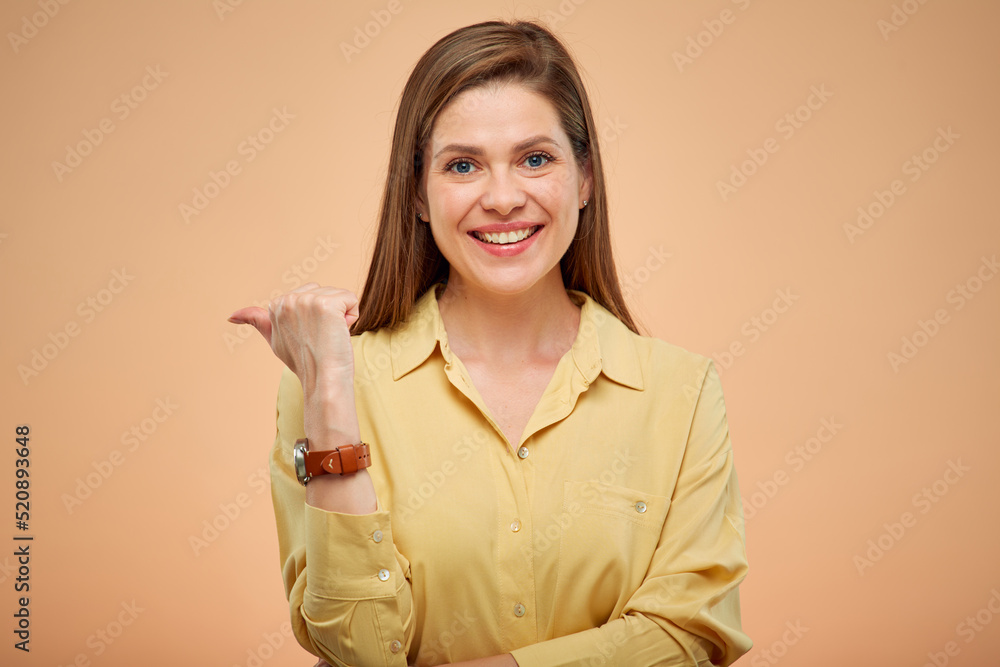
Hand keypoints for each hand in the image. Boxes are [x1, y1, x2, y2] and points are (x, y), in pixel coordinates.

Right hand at [228, 283, 358, 393]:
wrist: (323, 381)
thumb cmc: (304, 363)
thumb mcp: (275, 340)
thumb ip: (258, 322)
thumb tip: (231, 316)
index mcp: (275, 305)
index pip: (310, 294)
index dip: (316, 317)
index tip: (308, 336)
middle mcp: (288, 300)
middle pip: (324, 291)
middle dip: (329, 313)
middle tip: (320, 337)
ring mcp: (306, 301)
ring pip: (339, 295)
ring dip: (342, 316)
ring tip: (329, 337)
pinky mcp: (326, 305)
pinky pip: (351, 299)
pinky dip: (352, 316)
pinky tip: (340, 333)